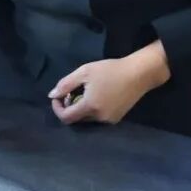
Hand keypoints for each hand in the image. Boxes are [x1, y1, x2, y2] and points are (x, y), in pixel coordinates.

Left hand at [50, 42, 169, 124]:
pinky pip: (97, 118)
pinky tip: (97, 96)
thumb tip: (52, 95)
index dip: (57, 108)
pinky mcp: (117, 118)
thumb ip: (65, 84)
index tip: (58, 96)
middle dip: (69, 107)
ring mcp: (109, 120)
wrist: (138, 74)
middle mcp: (99, 118)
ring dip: (80, 109)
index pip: (66, 117)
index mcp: (90, 107)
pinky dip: (91, 110)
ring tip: (84, 92)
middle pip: (76, 119)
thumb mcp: (84, 72)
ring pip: (87, 119)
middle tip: (71, 92)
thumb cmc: (110, 70)